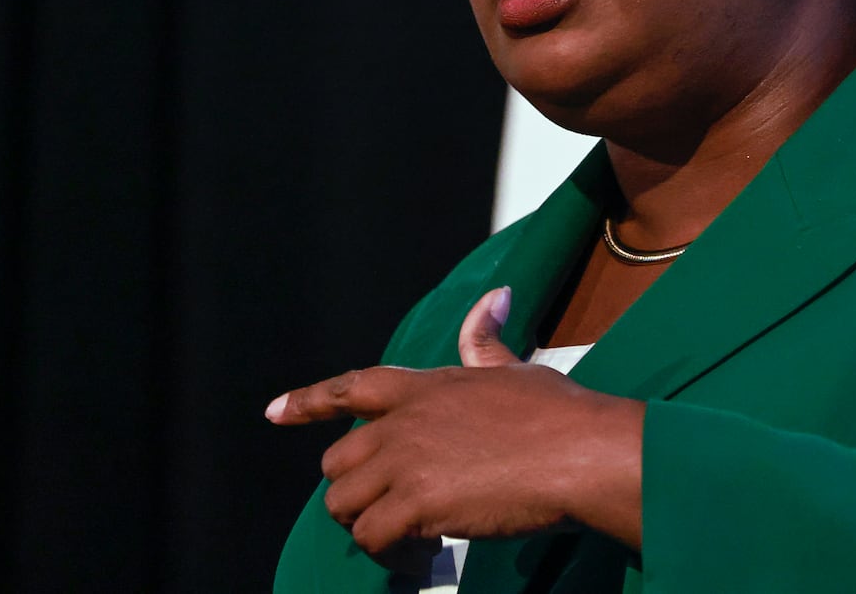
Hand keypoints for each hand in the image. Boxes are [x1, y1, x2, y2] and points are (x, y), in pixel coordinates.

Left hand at [267, 288, 644, 560]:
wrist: (580, 452)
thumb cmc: (559, 412)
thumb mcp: (515, 369)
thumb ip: (487, 342)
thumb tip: (493, 297)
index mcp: (426, 386)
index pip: (353, 386)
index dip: (309, 400)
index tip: (275, 411)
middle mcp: (405, 421)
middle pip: (338, 462)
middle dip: (359, 490)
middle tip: (396, 513)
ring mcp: (406, 462)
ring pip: (345, 505)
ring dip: (370, 528)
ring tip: (409, 542)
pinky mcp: (417, 504)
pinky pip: (372, 539)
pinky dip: (390, 558)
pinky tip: (423, 559)